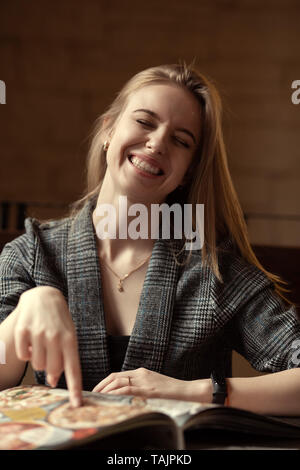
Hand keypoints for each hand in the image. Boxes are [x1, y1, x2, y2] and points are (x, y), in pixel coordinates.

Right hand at [14, 286, 81, 406]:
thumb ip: (64, 358)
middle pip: (52, 370)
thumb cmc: (58, 320)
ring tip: (41, 344)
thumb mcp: (67, 336)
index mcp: (70, 339)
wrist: (44, 296)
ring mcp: (38, 333)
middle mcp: (55, 337)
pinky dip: (26, 352)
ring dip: (38, 359)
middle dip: (51, 369)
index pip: (74, 368)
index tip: (76, 404)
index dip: (75, 388)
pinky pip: (23, 355)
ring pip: (36, 365)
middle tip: (50, 354)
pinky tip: (31, 340)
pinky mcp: (23, 330)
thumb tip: (53, 380)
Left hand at [92, 367, 210, 401]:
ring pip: (118, 382)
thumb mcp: (153, 385)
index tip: (96, 390)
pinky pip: (128, 389)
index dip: (104, 382)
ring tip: (98, 398)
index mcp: (141, 372)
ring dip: (105, 390)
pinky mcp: (148, 390)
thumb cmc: (172, 391)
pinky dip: (116, 393)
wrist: (188, 391)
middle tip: (92, 396)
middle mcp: (141, 374)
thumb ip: (140, 386)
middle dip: (101, 386)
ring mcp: (144, 381)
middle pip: (115, 377)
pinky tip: (109, 398)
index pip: (117, 375)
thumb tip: (125, 396)